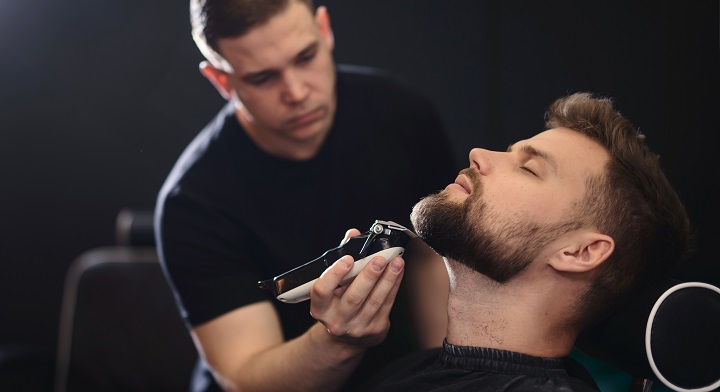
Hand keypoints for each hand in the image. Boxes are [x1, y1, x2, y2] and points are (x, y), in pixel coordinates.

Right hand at [309, 229, 404, 348]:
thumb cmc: (338, 303)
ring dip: (388, 279)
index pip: (321, 291)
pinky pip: (387, 305)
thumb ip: (341, 259)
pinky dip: (394, 286)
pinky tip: (398, 272)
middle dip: (368, 276)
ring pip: (375, 301)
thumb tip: (353, 234)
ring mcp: (357, 328)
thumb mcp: (333, 286)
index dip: (334, 275)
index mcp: (320, 308)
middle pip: (353, 297)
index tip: (347, 260)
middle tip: (379, 259)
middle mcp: (336, 321)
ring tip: (396, 262)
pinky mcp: (376, 329)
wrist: (347, 337)